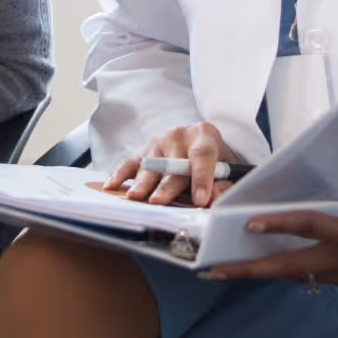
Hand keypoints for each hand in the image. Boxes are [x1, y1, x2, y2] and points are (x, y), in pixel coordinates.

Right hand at [101, 121, 237, 207]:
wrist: (202, 143)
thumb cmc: (215, 159)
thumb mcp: (226, 170)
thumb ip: (221, 186)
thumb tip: (215, 202)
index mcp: (204, 135)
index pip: (202, 155)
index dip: (202, 178)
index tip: (200, 199)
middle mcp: (180, 135)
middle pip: (173, 163)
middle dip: (167, 185)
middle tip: (160, 201)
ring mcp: (159, 143)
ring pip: (151, 166)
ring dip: (143, 183)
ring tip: (135, 197)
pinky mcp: (144, 153)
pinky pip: (130, 163)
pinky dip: (120, 175)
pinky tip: (111, 186)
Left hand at [204, 127, 337, 289]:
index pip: (310, 229)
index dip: (278, 224)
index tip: (248, 223)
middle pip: (290, 267)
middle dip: (250, 269)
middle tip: (213, 271)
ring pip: (302, 276)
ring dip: (268, 272)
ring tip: (235, 271)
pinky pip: (319, 278)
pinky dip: (295, 272)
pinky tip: (281, 265)